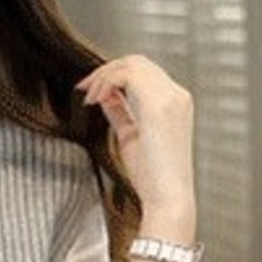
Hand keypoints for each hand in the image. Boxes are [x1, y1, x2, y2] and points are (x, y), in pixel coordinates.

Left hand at [77, 55, 195, 235]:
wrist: (167, 199)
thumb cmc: (154, 180)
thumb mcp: (131, 137)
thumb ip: (121, 113)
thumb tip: (107, 96)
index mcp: (175, 103)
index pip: (145, 74)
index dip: (115, 76)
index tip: (93, 91)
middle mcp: (176, 96)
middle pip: (139, 63)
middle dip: (107, 71)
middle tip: (86, 87)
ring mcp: (169, 98)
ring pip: (132, 65)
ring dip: (105, 76)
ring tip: (89, 95)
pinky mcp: (157, 106)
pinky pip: (128, 76)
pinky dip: (107, 82)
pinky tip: (96, 98)